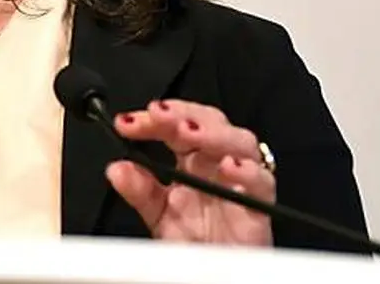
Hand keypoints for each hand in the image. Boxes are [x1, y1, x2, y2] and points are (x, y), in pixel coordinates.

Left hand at [109, 99, 273, 245]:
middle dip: (184, 113)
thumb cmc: (193, 242)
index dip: (153, 119)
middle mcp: (216, 164)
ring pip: (240, 141)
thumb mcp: (156, 214)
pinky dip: (249, 171)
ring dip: (213, 133)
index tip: (126, 124)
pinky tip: (229, 168)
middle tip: (158, 115)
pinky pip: (263, 182)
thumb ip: (138, 191)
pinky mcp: (258, 206)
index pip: (175, 124)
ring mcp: (240, 181)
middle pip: (209, 121)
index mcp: (191, 159)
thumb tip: (116, 169)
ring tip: (187, 132)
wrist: (212, 275)